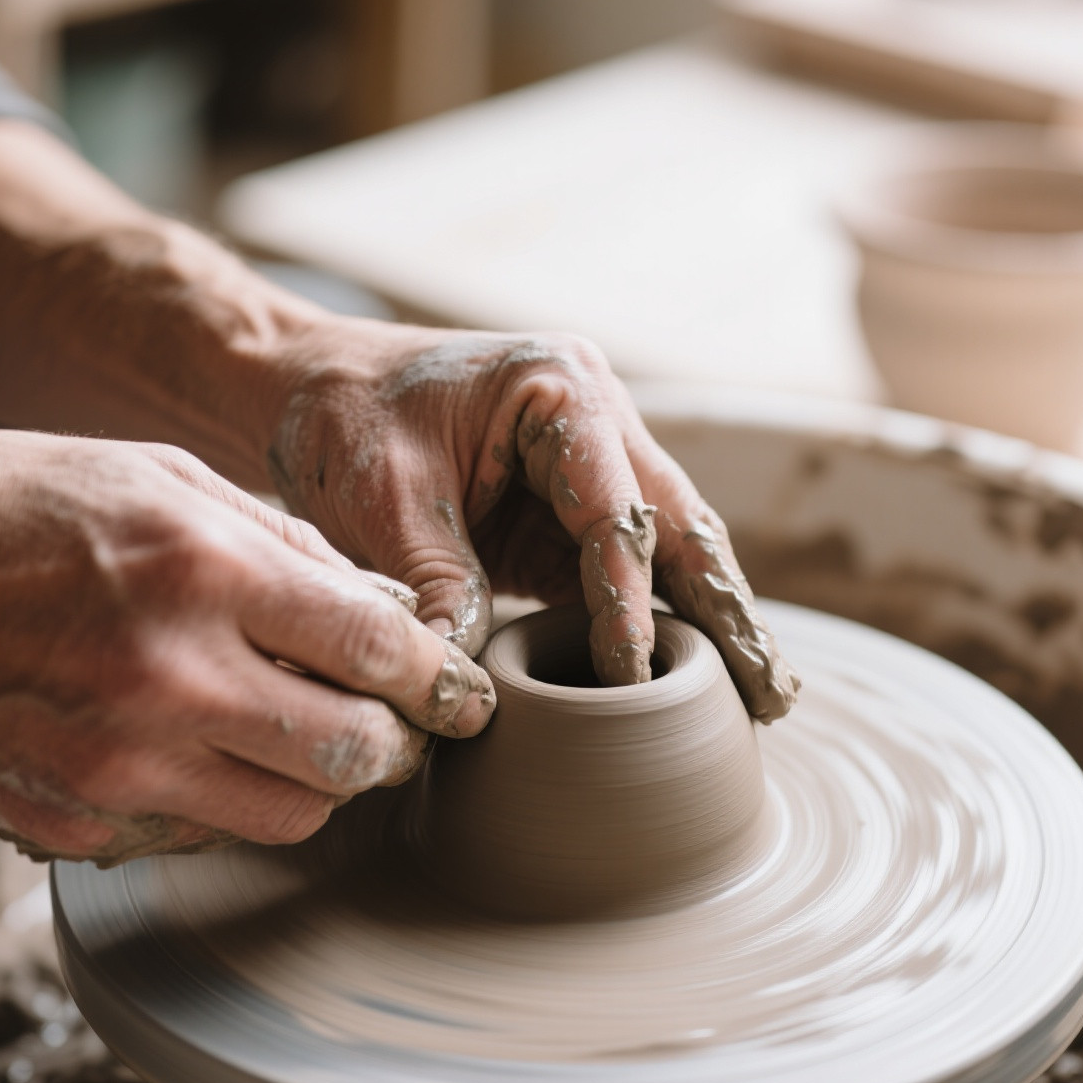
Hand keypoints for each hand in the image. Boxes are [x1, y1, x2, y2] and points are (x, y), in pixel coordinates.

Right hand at [0, 431, 493, 862]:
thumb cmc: (19, 507)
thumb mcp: (164, 479)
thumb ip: (286, 546)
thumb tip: (382, 611)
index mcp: (207, 572)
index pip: (381, 653)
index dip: (444, 682)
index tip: (463, 696)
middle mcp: (172, 677)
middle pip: (356, 756)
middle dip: (397, 744)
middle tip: (396, 724)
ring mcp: (118, 764)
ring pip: (294, 815)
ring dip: (323, 782)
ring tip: (306, 736)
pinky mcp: (73, 821)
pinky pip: (204, 836)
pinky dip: (232, 803)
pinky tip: (212, 753)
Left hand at [266, 324, 798, 721]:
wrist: (309, 386)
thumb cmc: (344, 420)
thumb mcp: (384, 504)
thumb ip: (440, 587)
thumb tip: (469, 690)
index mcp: (561, 392)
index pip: (616, 510)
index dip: (628, 599)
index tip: (631, 674)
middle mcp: (595, 420)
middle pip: (678, 524)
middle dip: (726, 609)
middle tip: (774, 690)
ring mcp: (588, 462)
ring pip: (668, 547)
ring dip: (710, 619)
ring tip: (763, 696)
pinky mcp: (564, 507)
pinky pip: (622, 567)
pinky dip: (656, 618)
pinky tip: (693, 674)